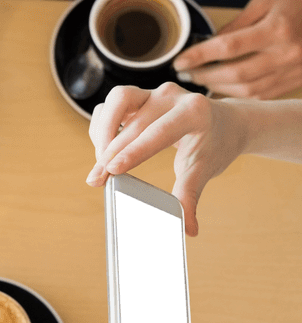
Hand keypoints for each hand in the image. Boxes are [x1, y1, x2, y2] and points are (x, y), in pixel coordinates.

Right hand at [86, 82, 247, 234]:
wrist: (226, 122)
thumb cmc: (215, 145)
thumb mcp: (204, 169)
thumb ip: (190, 196)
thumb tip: (188, 230)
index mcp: (193, 112)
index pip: (158, 132)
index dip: (132, 152)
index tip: (112, 170)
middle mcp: (171, 96)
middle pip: (133, 122)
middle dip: (110, 152)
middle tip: (96, 180)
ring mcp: (153, 92)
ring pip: (116, 101)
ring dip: (102, 131)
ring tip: (101, 163)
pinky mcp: (140, 94)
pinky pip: (111, 105)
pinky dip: (103, 126)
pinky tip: (104, 149)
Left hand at [173, 0, 301, 98]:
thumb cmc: (299, 1)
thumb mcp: (266, 1)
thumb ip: (237, 24)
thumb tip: (210, 44)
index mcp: (276, 29)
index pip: (228, 46)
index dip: (200, 56)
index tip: (180, 61)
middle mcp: (285, 54)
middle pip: (236, 74)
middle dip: (205, 76)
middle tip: (186, 73)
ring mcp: (292, 71)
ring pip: (248, 90)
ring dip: (220, 88)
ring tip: (201, 81)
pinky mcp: (295, 81)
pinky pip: (263, 95)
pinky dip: (240, 94)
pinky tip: (224, 88)